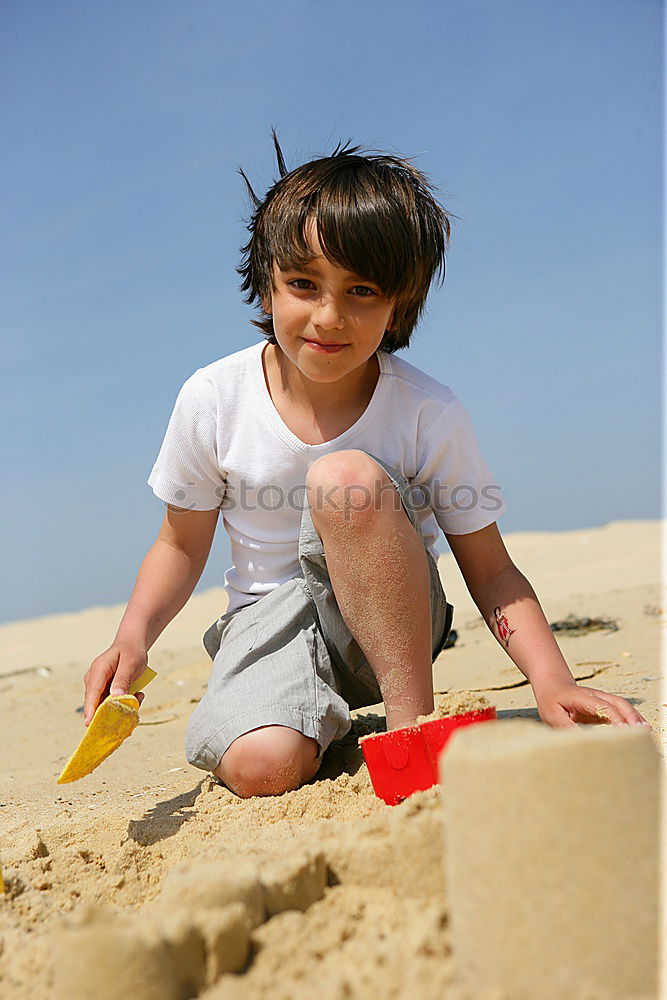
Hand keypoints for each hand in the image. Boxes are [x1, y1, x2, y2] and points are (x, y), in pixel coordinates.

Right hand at [83, 641, 147, 725]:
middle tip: (135, 703)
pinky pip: (112, 703)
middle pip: (97, 702)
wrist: (132, 645)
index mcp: (98, 670)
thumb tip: (116, 697)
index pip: (92, 692)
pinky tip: (137, 694)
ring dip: (123, 705)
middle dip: (114, 709)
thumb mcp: (131, 663)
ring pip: (106, 705)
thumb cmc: (131, 651)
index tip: (90, 723)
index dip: (90, 709)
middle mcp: (94, 680)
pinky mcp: (104, 692)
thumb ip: (123, 679)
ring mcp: (98, 686)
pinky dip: (125, 702)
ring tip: (139, 695)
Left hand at [535, 682, 651, 729]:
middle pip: (618, 703)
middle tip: (641, 733)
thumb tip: (580, 740)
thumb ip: (565, 726)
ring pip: (623, 706)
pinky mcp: (605, 706)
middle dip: (631, 717)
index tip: (625, 731)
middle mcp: (596, 696)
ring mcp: (603, 700)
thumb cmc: (552, 702)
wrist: (554, 687)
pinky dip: (632, 719)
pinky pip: (622, 711)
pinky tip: (640, 731)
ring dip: (635, 718)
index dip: (615, 718)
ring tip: (646, 734)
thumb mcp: (552, 715)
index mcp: (583, 697)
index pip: (603, 706)